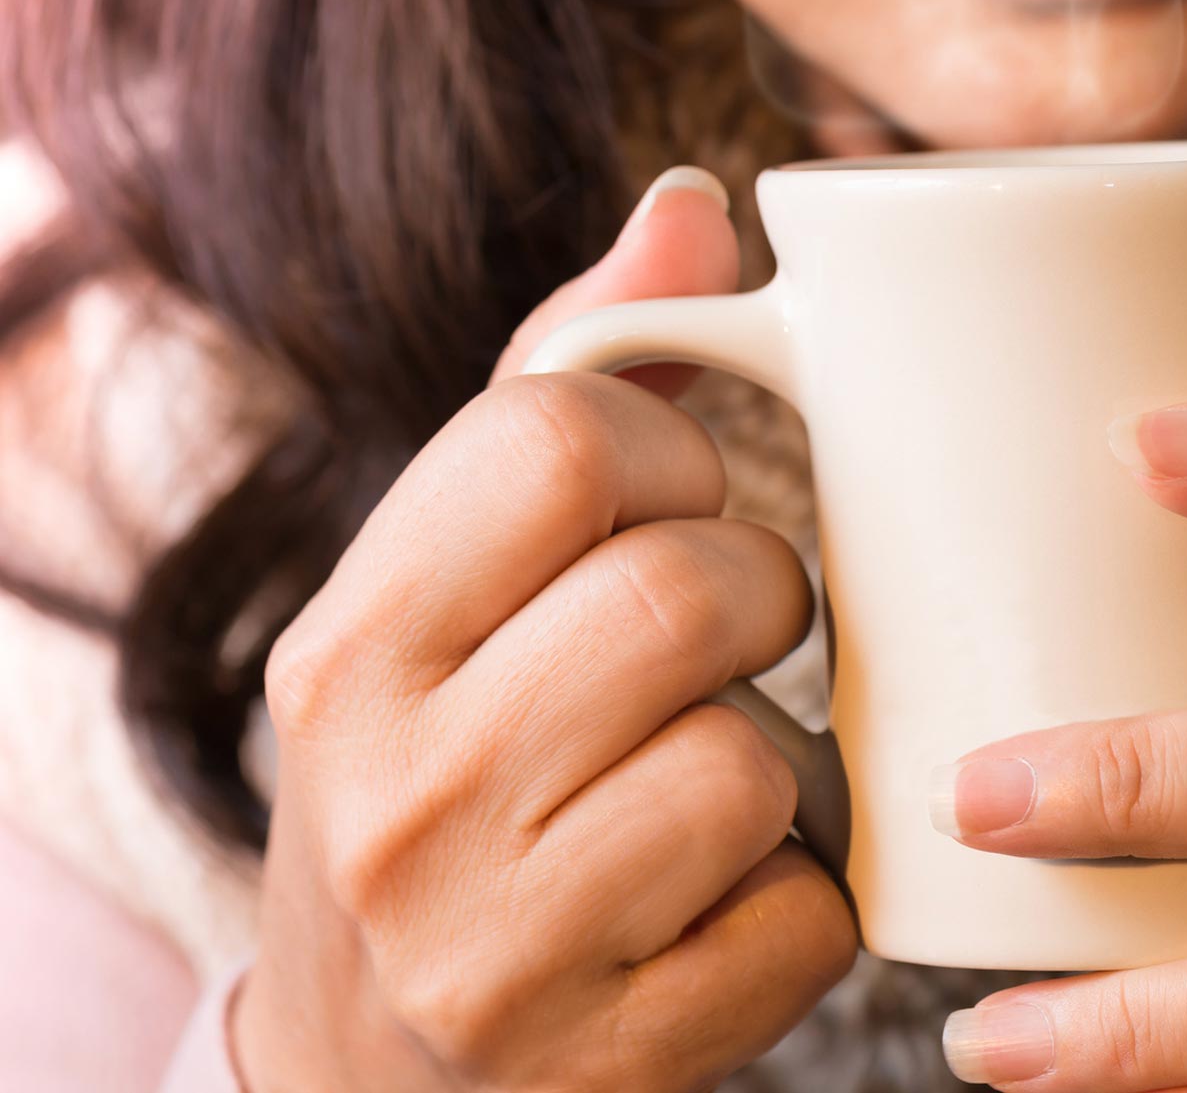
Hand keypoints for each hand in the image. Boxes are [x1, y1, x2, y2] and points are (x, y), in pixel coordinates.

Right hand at [232, 169, 856, 1091]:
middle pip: (687, 590)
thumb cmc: (443, 788)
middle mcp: (397, 794)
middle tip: (724, 643)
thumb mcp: (441, 603)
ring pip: (755, 762)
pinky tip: (728, 905)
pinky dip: (808, 904)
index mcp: (346, 648)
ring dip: (783, 765)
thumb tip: (698, 209)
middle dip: (755, 597)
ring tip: (716, 783)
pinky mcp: (612, 1060)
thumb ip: (559, 394)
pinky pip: (812, 921)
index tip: (670, 504)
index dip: (669, 449)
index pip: (556, 436)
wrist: (370, 1082)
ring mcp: (496, 945)